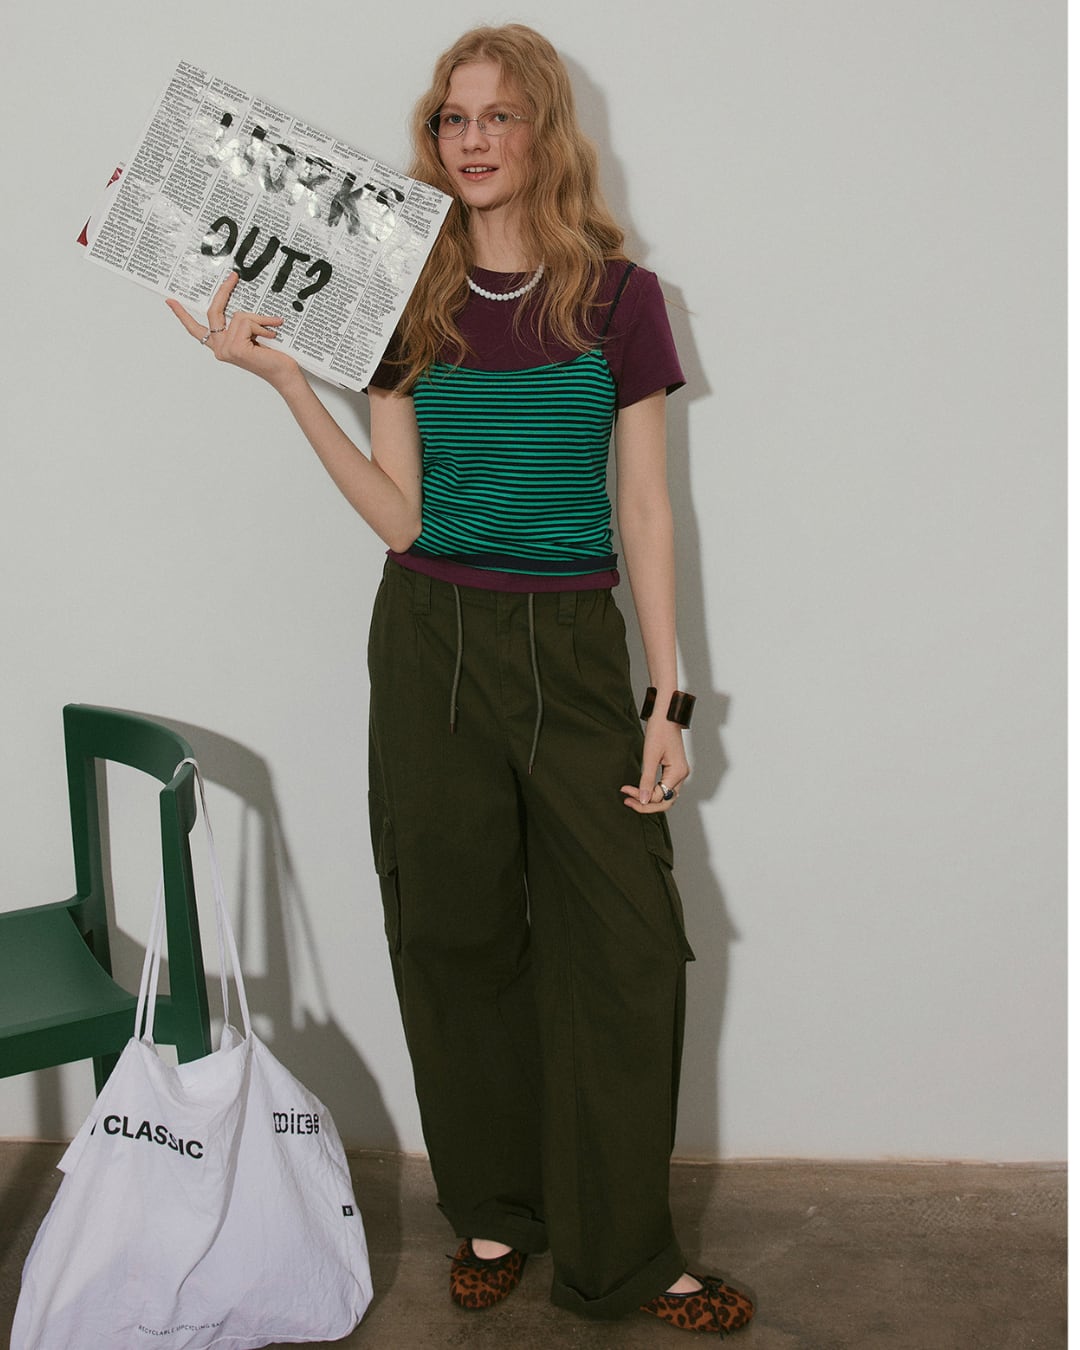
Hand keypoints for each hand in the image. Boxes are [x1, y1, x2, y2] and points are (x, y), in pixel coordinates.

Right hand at [166, 271, 300, 389]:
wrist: (285, 374)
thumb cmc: (273, 357)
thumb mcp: (252, 335)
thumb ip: (242, 324)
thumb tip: (239, 309)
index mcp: (221, 346)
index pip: (197, 329)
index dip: (183, 315)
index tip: (170, 301)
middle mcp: (220, 349)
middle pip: (214, 312)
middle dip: (224, 292)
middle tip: (233, 277)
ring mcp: (226, 350)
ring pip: (239, 316)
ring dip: (259, 321)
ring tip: (271, 331)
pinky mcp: (236, 349)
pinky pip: (247, 322)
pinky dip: (263, 326)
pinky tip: (272, 336)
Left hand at [620, 717, 689, 812]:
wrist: (666, 716)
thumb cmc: (659, 731)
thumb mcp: (650, 756)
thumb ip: (647, 780)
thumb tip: (644, 800)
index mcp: (678, 773)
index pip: (659, 797)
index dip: (641, 797)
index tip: (625, 790)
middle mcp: (681, 775)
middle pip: (665, 802)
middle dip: (646, 805)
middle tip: (628, 801)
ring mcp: (679, 773)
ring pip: (666, 796)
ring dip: (649, 800)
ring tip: (632, 797)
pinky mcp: (674, 769)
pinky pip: (665, 787)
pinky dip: (653, 792)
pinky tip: (641, 790)